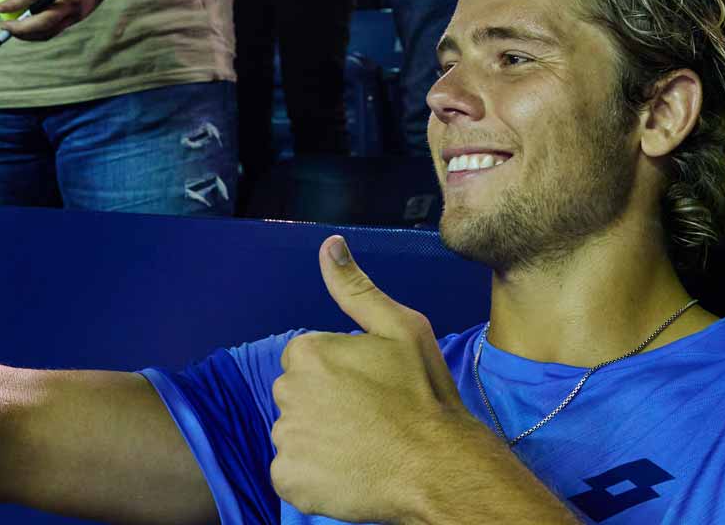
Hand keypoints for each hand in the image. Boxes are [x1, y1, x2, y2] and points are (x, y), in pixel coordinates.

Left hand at [0, 0, 111, 42]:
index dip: (12, 4)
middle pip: (42, 23)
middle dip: (19, 30)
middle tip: (4, 26)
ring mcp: (79, 10)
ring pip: (51, 30)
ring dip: (30, 35)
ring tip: (14, 31)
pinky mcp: (83, 15)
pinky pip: (59, 27)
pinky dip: (43, 30)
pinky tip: (30, 27)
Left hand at [269, 237, 495, 520]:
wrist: (438, 466)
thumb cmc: (423, 393)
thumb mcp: (400, 328)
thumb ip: (356, 288)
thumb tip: (329, 244)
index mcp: (308, 352)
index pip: (308, 359)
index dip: (340, 374)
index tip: (371, 389)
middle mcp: (286, 392)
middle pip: (297, 395)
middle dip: (324, 404)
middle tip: (368, 418)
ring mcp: (286, 439)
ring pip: (294, 433)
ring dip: (318, 441)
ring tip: (361, 447)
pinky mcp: (288, 480)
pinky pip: (290, 472)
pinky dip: (312, 476)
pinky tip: (346, 473)